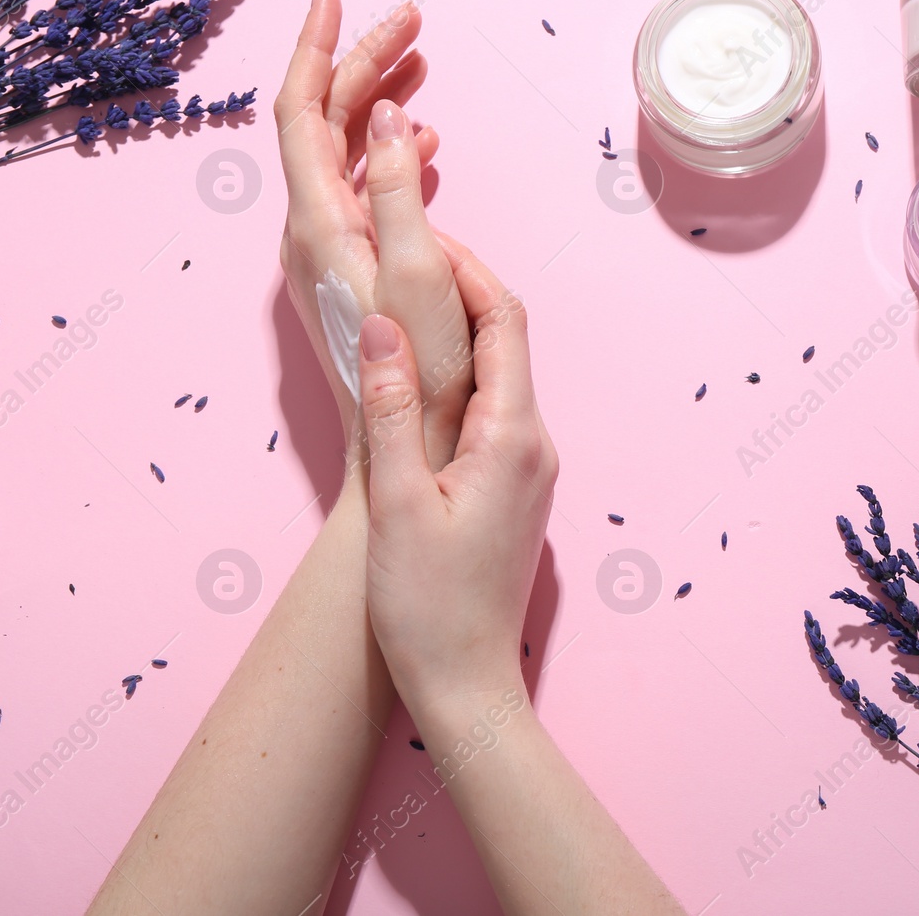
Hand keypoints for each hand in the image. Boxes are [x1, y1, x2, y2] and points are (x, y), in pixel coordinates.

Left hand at [274, 0, 473, 469]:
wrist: (402, 454)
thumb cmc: (417, 378)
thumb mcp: (416, 275)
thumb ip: (393, 189)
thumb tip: (382, 116)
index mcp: (317, 225)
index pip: (298, 112)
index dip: (314, 47)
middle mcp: (308, 234)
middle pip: (322, 124)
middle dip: (360, 63)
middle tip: (412, 21)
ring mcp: (325, 254)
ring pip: (342, 155)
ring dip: (376, 104)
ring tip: (420, 68)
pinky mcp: (348, 272)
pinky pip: (359, 190)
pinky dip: (387, 156)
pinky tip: (421, 152)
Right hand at [355, 235, 557, 715]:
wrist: (467, 687)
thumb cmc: (427, 607)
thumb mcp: (396, 502)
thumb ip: (391, 408)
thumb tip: (384, 323)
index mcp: (512, 437)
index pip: (503, 321)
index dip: (465, 267)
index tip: (418, 232)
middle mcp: (533, 444)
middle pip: (505, 338)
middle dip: (458, 288)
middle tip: (401, 252)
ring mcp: (528, 468)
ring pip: (496, 373)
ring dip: (453, 332)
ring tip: (396, 302)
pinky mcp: (512, 489)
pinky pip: (490, 409)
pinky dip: (453, 377)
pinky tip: (410, 379)